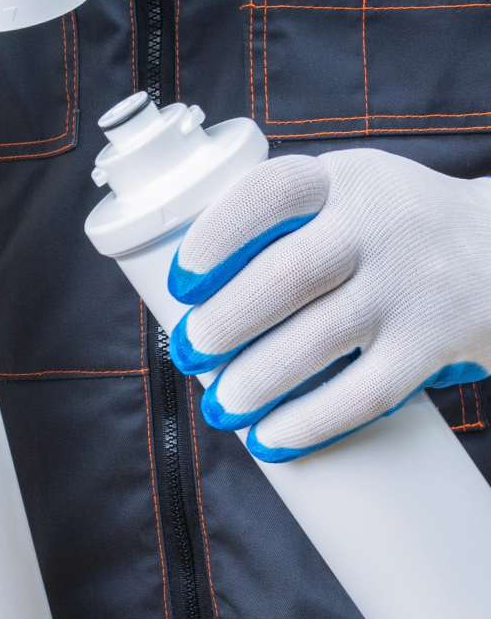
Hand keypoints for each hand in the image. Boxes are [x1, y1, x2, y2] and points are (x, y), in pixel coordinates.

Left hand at [166, 149, 490, 461]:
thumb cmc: (392, 229)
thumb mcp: (345, 196)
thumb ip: (281, 224)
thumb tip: (191, 298)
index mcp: (343, 180)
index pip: (270, 193)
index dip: (215, 237)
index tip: (180, 283)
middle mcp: (382, 222)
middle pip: (287, 276)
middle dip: (224, 323)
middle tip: (190, 351)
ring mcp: (415, 282)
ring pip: (319, 339)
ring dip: (255, 381)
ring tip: (222, 405)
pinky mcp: (439, 341)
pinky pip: (364, 392)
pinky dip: (309, 421)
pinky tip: (271, 438)